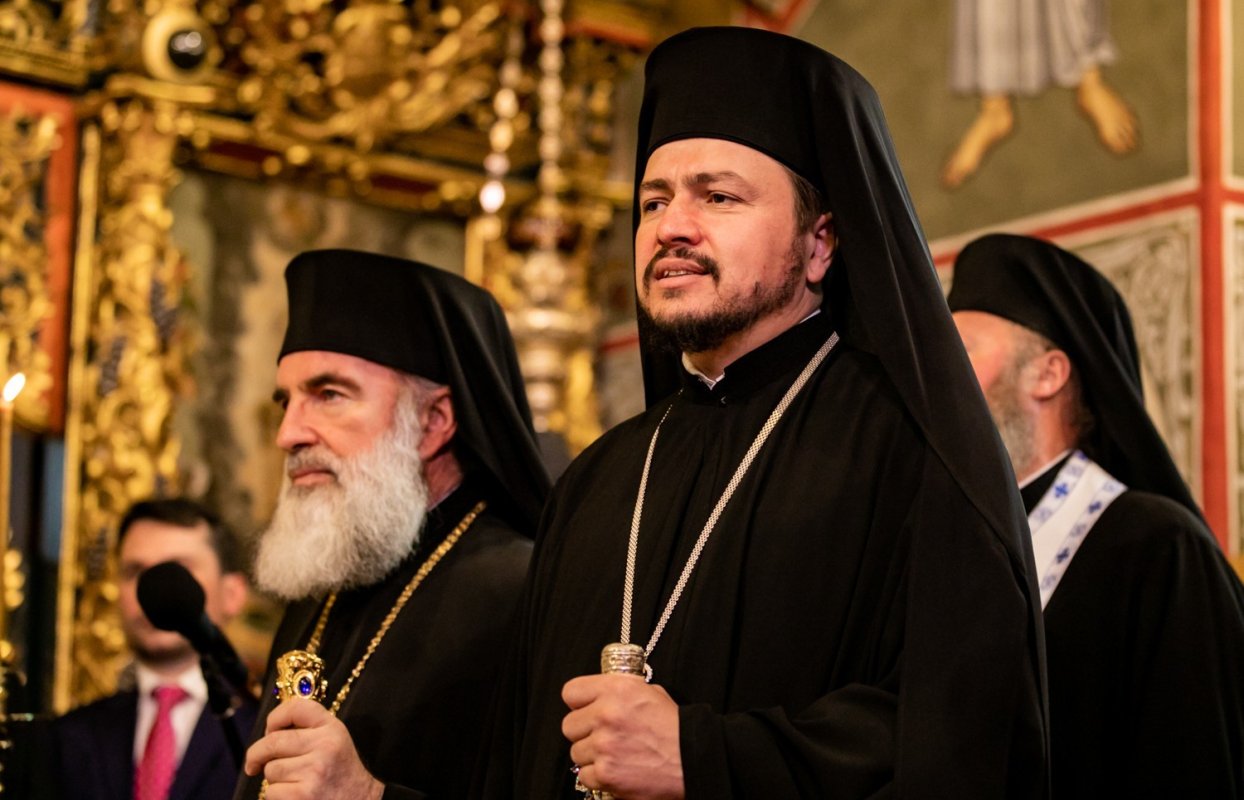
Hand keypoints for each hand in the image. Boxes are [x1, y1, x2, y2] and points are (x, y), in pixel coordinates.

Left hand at [244, 700, 383, 799]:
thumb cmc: (339, 771)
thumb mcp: (334, 740)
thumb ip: (308, 729)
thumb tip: (267, 733)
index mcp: (332, 728)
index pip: (296, 708)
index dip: (275, 717)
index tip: (268, 731)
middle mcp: (325, 746)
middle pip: (273, 742)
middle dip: (256, 754)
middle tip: (253, 764)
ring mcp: (314, 771)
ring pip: (271, 770)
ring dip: (274, 779)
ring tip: (294, 782)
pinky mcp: (303, 795)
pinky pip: (272, 792)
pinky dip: (277, 796)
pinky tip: (294, 796)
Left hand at [562, 674, 683, 799]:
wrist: (693, 759)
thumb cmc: (674, 727)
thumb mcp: (649, 693)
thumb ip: (619, 692)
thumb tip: (599, 696)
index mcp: (616, 689)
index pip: (571, 692)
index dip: (579, 703)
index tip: (586, 710)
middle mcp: (606, 715)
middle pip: (569, 725)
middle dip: (584, 732)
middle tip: (603, 736)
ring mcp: (604, 746)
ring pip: (576, 752)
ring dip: (592, 756)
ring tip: (615, 755)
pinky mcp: (606, 774)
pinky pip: (584, 775)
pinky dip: (598, 776)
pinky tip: (616, 770)